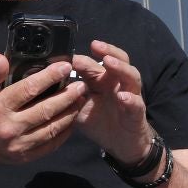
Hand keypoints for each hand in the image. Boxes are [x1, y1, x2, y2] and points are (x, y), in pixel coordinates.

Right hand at [0, 54, 86, 167]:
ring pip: (52, 128)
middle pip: (45, 109)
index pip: (28, 89)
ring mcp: (18, 144)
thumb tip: (4, 59)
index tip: (65, 67)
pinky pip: (50, 145)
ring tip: (80, 100)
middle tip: (80, 85)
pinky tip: (71, 121)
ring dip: (69, 113)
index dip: (49, 77)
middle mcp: (9, 127)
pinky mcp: (23, 156)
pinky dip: (63, 133)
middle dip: (67, 96)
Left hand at [71, 40, 155, 164]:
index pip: (94, 63)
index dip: (83, 58)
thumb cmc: (99, 121)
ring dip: (120, 67)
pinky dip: (130, 99)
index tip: (69, 55)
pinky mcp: (137, 111)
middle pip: (116, 61)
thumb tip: (50, 83)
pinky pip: (136, 103)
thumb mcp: (79, 107)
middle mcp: (117, 83)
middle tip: (94, 45)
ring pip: (130, 76)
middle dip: (106, 51)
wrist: (120, 142)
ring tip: (108, 62)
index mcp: (101, 81)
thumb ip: (69, 95)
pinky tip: (122, 96)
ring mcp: (130, 95)